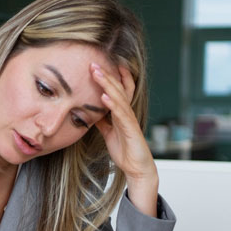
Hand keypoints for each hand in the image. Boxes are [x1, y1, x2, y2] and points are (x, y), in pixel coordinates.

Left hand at [91, 62, 158, 216]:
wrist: (136, 168)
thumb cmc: (125, 150)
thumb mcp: (109, 133)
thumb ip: (103, 121)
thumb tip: (93, 112)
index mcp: (121, 113)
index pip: (117, 90)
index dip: (109, 77)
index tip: (97, 65)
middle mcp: (127, 113)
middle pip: (118, 89)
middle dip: (106, 75)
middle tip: (93, 63)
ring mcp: (130, 120)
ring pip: (119, 98)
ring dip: (108, 85)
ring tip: (97, 73)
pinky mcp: (131, 130)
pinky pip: (121, 115)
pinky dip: (112, 105)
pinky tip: (104, 97)